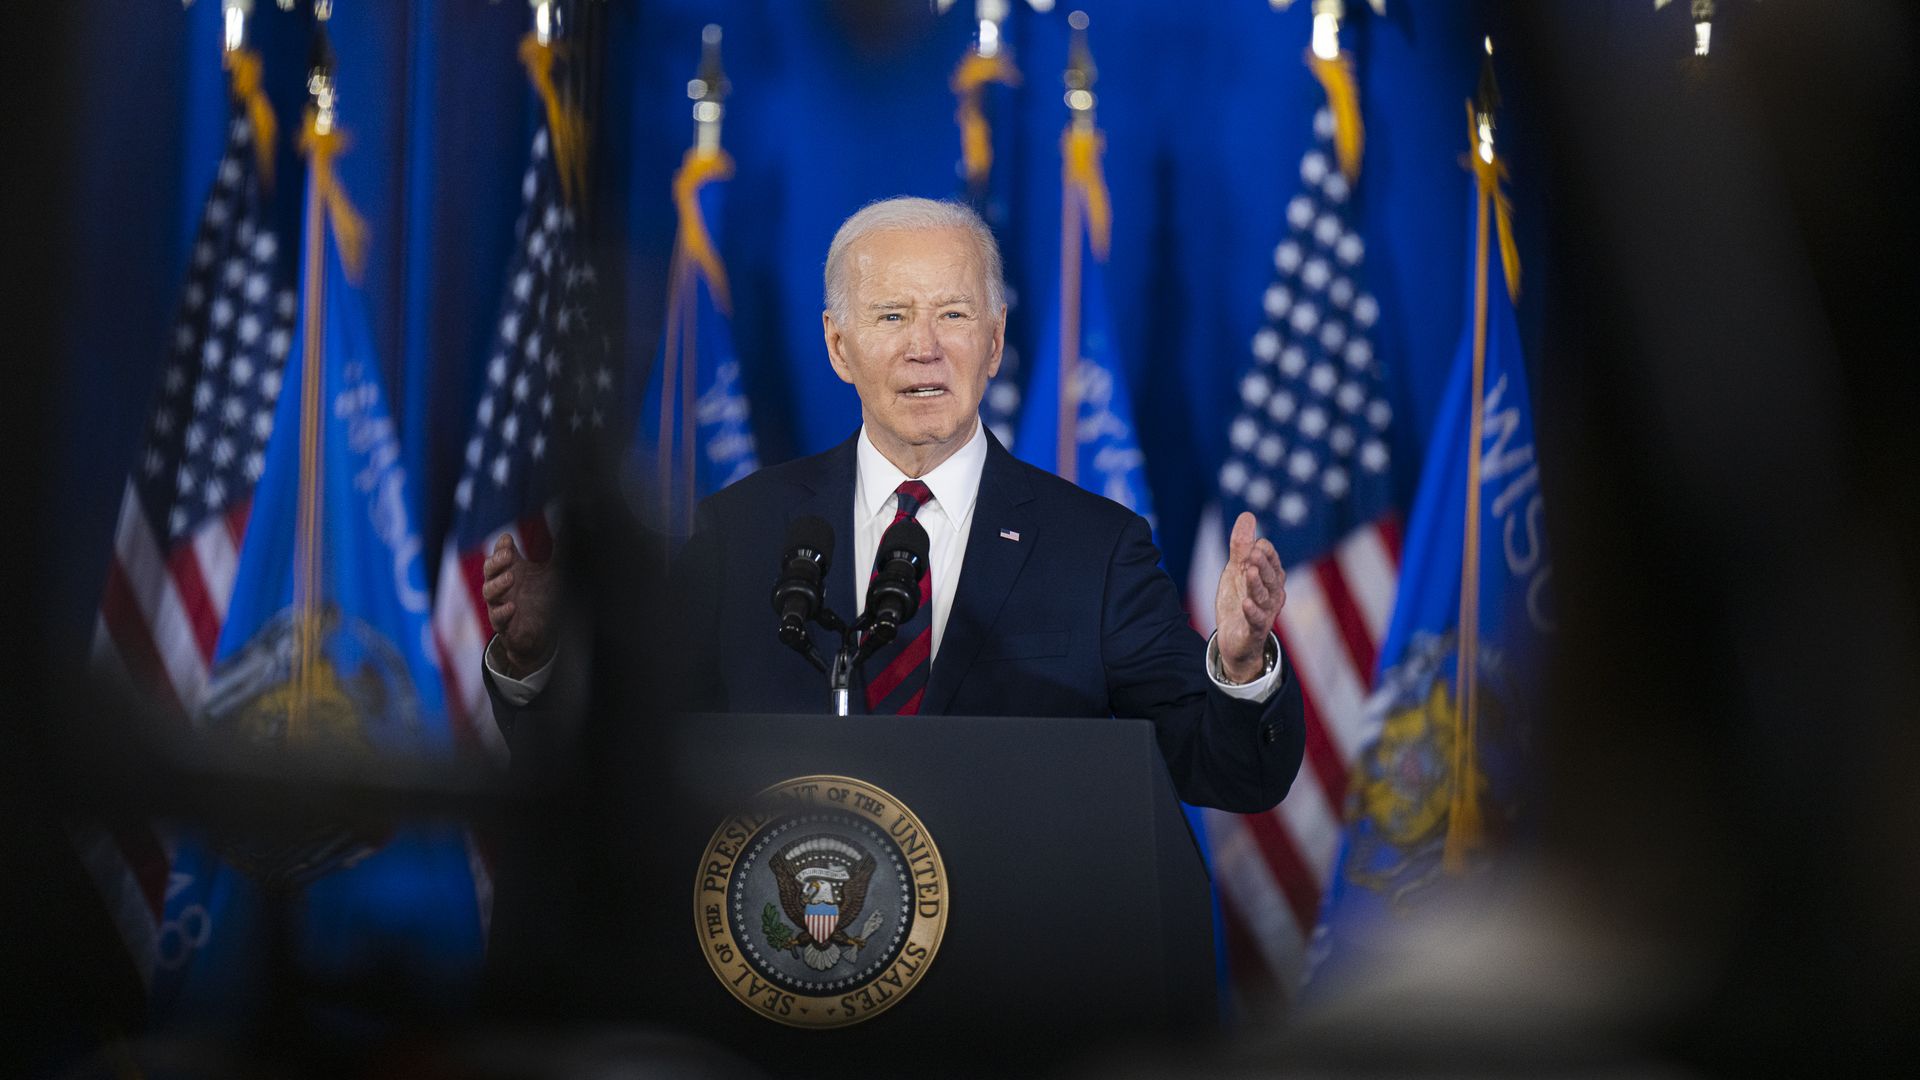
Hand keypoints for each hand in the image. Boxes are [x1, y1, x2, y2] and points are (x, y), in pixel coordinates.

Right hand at [482, 533, 557, 677]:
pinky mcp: (505, 626)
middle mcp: (503, 587)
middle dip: (496, 561)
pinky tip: (512, 607)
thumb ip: (558, 552)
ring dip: (497, 584)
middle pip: (489, 570)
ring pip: (489, 593)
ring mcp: (500, 605)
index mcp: (512, 570)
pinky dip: (503, 613)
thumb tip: (566, 526)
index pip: (501, 554)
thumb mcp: (554, 573)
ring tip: (511, 577)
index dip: (501, 546)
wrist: (542, 634)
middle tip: (507, 554)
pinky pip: (497, 619)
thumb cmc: (543, 598)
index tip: (508, 538)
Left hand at [1214, 512, 1285, 682]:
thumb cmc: (1239, 602)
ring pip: (1264, 597)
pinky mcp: (1254, 631)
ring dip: (1257, 584)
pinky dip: (1252, 612)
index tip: (1256, 544)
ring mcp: (1265, 614)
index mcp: (1270, 579)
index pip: (1272, 561)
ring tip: (1249, 571)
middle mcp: (1273, 595)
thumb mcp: (1236, 571)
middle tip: (1255, 551)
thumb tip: (1248, 515)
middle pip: (1271, 577)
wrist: (1234, 640)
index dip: (1264, 553)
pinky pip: (1256, 621)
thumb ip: (1241, 546)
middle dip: (1264, 565)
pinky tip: (1246, 603)